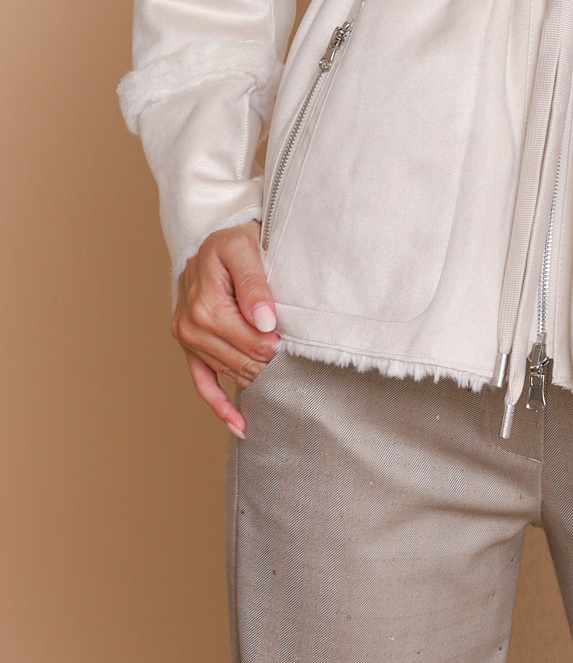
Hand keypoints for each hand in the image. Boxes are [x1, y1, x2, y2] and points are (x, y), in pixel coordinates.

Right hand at [171, 221, 280, 438]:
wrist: (208, 237)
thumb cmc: (230, 240)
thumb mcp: (245, 250)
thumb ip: (255, 285)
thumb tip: (266, 322)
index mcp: (206, 306)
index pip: (251, 342)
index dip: (276, 345)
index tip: (295, 341)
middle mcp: (190, 326)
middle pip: (241, 361)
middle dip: (269, 362)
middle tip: (294, 356)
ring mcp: (187, 339)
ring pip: (228, 372)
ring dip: (254, 378)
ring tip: (281, 382)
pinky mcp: (188, 346)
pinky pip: (202, 382)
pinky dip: (219, 405)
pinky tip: (239, 425)